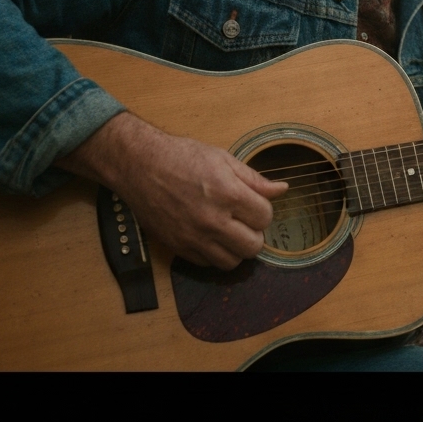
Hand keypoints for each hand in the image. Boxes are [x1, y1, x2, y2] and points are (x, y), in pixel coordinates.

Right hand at [57, 112, 287, 269]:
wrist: (140, 165)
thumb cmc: (182, 157)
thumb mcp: (223, 159)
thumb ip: (254, 179)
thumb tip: (282, 190)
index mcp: (228, 194)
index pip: (265, 217)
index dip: (263, 210)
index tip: (254, 203)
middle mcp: (212, 221)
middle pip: (253, 246)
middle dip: (254, 232)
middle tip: (244, 219)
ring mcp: (193, 238)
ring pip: (232, 262)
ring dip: (236, 247)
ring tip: (229, 230)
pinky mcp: (178, 248)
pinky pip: (207, 265)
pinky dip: (214, 254)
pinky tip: (211, 236)